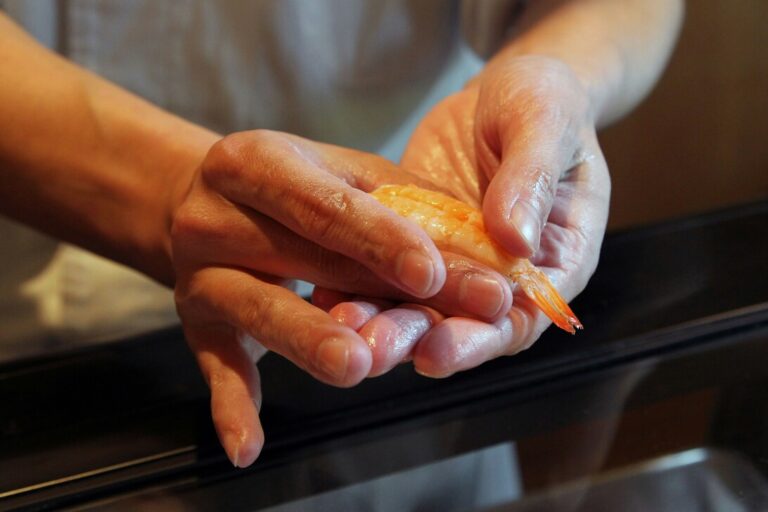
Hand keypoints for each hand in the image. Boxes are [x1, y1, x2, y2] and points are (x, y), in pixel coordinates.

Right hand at [170, 130, 511, 465]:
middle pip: (306, 260)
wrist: (196, 203)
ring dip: (308, 342)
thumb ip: (409, 204)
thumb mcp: (343, 174)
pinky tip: (248, 447)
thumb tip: (486, 245)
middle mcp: (216, 217)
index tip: (433, 272)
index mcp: (256, 163)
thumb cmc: (293, 188)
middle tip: (446, 327)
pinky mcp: (196, 327)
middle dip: (381, 295)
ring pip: (261, 311)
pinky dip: (230, 408)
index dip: (380, 239)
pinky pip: (216, 368)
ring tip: (356, 365)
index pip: (327, 206)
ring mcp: (201, 275)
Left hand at [317, 56, 609, 376]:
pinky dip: (357, 284)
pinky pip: (386, 269)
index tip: (435, 350)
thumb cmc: (546, 102)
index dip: (478, 340)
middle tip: (372, 348)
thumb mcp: (547, 127)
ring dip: (380, 321)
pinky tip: (323, 292)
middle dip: (416, 338)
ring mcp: (455, 262)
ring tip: (340, 326)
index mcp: (553, 263)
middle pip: (461, 325)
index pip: (519, 319)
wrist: (504, 91)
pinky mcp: (416, 243)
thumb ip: (531, 181)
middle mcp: (503, 277)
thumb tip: (513, 241)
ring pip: (418, 305)